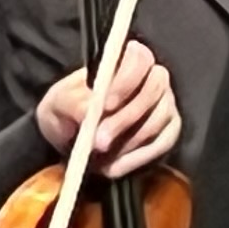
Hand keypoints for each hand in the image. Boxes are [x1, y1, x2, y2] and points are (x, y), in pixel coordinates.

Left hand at [33, 40, 181, 176]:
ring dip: (131, 140)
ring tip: (102, 159)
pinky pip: (162, 144)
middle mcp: (153, 78)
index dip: (127, 79)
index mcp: (127, 60)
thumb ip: (74, 102)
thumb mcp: (60, 102)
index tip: (105, 104)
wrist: (72, 133)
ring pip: (160, 118)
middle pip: (154, 89)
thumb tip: (91, 111)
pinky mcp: (168, 131)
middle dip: (126, 117)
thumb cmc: (69, 107)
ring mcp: (165, 104)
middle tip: (99, 141)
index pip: (140, 58)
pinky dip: (138, 158)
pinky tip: (114, 169)